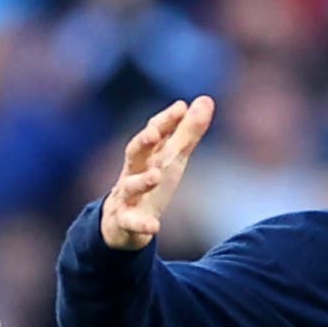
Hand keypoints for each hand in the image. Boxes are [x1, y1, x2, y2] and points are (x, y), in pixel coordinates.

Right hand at [100, 96, 211, 250]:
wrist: (122, 222)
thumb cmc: (150, 182)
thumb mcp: (171, 158)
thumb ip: (188, 132)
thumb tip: (206, 99)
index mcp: (147, 155)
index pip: (154, 134)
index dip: (165, 120)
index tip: (181, 107)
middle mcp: (133, 171)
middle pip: (134, 153)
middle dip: (142, 142)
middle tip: (154, 133)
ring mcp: (126, 196)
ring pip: (129, 186)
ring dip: (141, 181)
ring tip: (155, 175)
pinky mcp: (124, 221)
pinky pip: (130, 222)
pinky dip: (141, 224)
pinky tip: (154, 227)